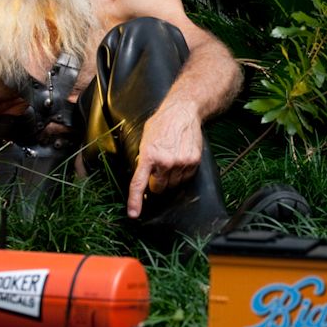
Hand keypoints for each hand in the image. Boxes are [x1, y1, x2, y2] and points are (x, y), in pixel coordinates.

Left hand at [127, 101, 202, 217]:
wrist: (183, 112)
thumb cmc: (162, 123)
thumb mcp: (146, 139)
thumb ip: (144, 158)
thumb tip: (143, 176)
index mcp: (149, 155)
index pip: (139, 183)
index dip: (135, 201)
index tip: (133, 214)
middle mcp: (165, 162)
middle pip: (158, 188)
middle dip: (156, 183)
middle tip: (158, 169)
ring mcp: (180, 163)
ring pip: (173, 185)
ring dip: (170, 178)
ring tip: (171, 160)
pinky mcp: (193, 162)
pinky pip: (186, 179)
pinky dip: (182, 173)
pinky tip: (180, 159)